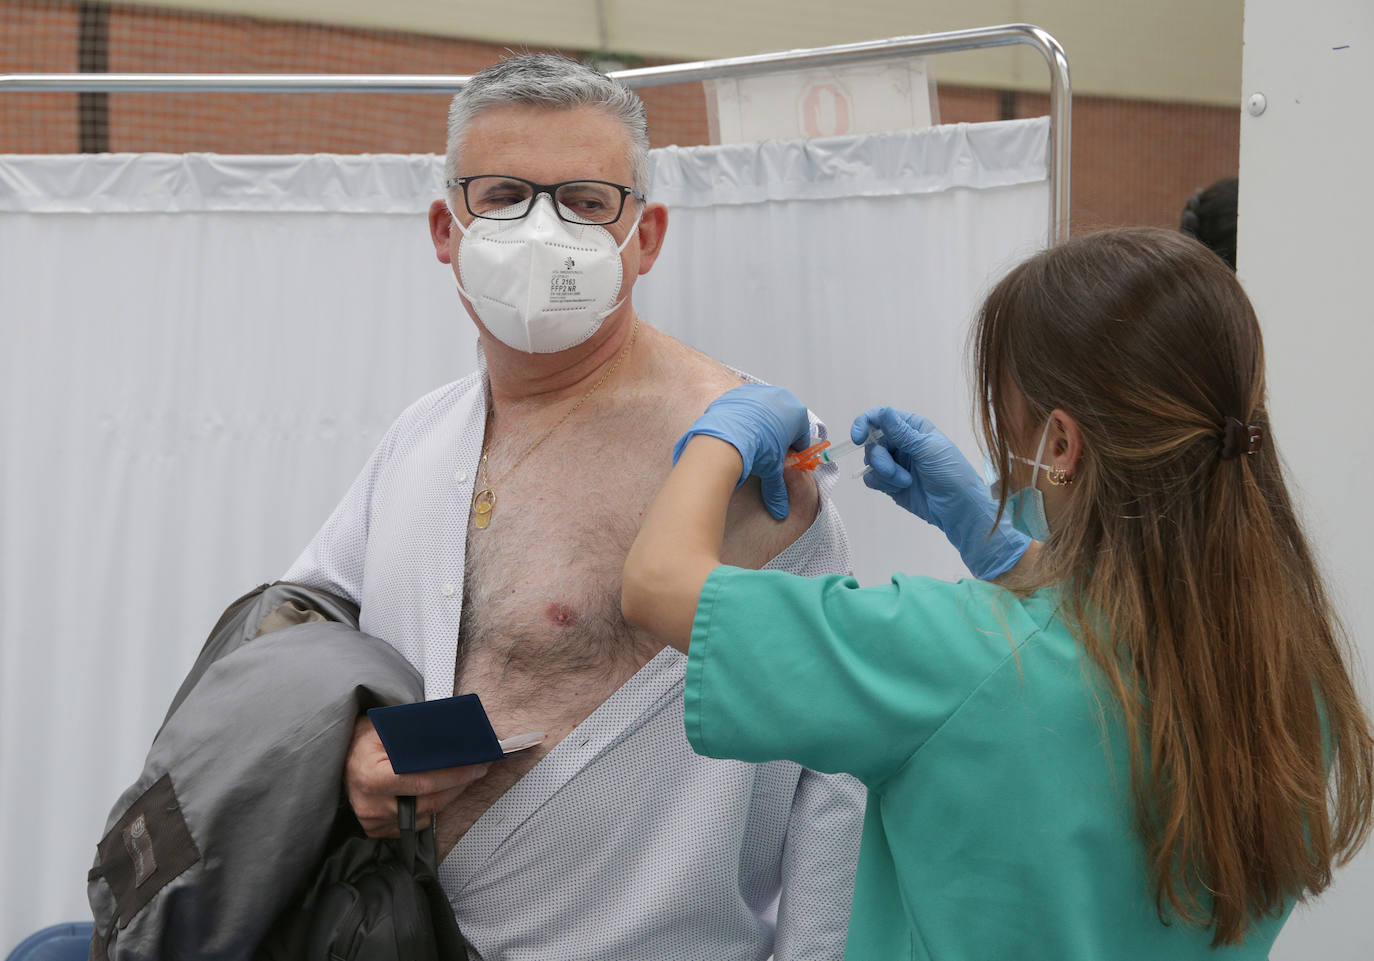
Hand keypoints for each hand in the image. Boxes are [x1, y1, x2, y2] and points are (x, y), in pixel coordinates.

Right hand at [344, 715, 490, 837]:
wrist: (338, 757)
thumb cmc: (363, 738)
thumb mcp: (385, 729)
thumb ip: (414, 735)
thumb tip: (453, 734)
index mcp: (373, 778)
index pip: (425, 782)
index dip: (455, 775)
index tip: (477, 766)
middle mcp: (371, 805)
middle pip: (429, 802)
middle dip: (458, 786)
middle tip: (477, 770)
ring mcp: (373, 821)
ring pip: (424, 816)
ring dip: (446, 798)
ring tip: (462, 779)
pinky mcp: (375, 829)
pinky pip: (413, 824)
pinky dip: (428, 810)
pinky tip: (438, 793)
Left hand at [672, 384, 810, 519]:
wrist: (723, 440)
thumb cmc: (754, 449)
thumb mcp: (771, 471)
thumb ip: (778, 489)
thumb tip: (780, 509)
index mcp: (796, 412)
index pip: (802, 433)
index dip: (795, 449)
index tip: (787, 458)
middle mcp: (779, 397)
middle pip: (784, 419)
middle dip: (778, 435)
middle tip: (768, 452)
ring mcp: (757, 391)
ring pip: (764, 410)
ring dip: (761, 425)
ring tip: (750, 443)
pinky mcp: (737, 392)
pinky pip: (744, 406)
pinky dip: (743, 417)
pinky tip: (736, 433)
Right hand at [852, 406, 1030, 579]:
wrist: (957, 509)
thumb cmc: (951, 474)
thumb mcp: (927, 449)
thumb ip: (901, 432)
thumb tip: (882, 411)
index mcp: (912, 428)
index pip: (880, 417)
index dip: (864, 424)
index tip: (858, 438)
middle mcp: (901, 443)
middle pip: (872, 442)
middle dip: (880, 458)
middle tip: (894, 472)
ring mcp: (895, 463)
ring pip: (870, 461)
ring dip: (885, 473)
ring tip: (905, 482)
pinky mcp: (890, 482)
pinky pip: (871, 478)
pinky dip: (882, 483)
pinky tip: (900, 487)